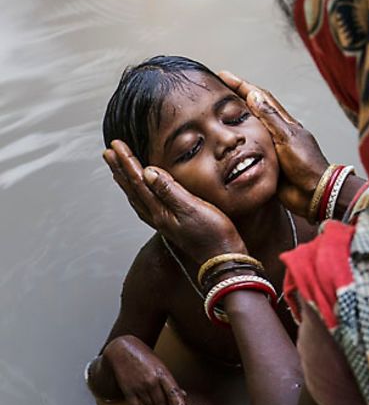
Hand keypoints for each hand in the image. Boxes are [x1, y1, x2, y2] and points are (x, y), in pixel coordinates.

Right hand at [102, 336, 186, 404]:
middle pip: (162, 403)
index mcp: (162, 373)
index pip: (173, 391)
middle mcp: (151, 381)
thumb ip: (170, 381)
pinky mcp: (128, 391)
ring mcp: (139, 387)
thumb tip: (182, 394)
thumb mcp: (160, 365)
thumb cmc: (144, 356)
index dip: (178, 404)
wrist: (122, 349)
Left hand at [103, 140, 245, 262]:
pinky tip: (142, 193)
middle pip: (133, 189)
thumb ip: (169, 190)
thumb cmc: (213, 235)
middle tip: (109, 152)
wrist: (224, 259)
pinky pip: (147, 205)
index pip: (139, 181)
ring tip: (118, 169)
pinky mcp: (173, 225)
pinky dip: (139, 194)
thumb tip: (148, 172)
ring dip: (127, 181)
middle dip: (120, 169)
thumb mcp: (193, 208)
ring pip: (138, 197)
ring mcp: (164, 222)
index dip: (127, 162)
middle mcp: (158, 217)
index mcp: (160, 211)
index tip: (116, 146)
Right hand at [220, 71, 328, 219]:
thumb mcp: (287, 138)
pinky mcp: (267, 163)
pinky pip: (249, 149)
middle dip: (236, 97)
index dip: (242, 85)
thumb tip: (254, 95)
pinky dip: (237, 141)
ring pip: (249, 128)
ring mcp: (272, 148)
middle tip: (216, 88)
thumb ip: (270, 118)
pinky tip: (226, 141)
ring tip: (215, 110)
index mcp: (284, 123)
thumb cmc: (306, 165)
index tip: (223, 75)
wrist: (315, 194)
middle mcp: (277, 133)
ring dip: (234, 118)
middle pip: (253, 110)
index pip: (260, 98)